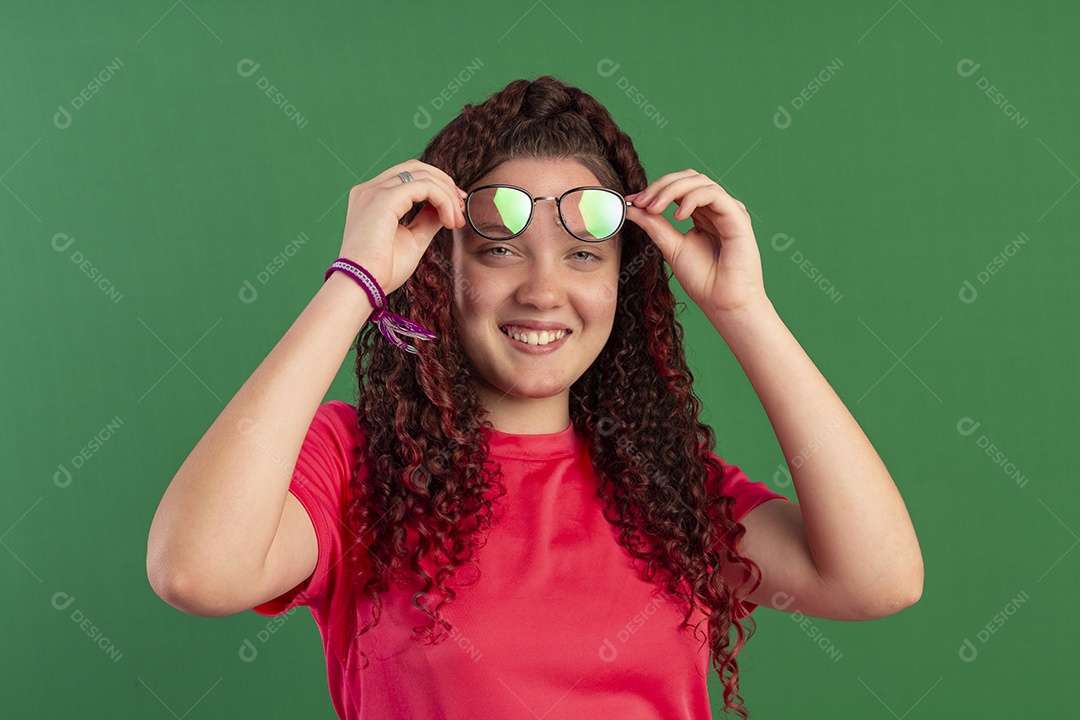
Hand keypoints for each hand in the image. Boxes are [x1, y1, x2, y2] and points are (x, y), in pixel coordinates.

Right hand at [338, 161, 466, 294]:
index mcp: (371, 197)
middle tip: (461, 207)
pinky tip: (449, 220)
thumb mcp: (413, 239)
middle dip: (445, 183)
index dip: (437, 185)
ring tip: (456, 220)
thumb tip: (446, 208)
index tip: (456, 207)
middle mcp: (370, 189)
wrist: (362, 287)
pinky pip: (424, 187)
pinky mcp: (384, 199)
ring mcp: (374, 191)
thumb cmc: (382, 270)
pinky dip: (443, 199)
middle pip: (416, 168)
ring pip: (423, 175)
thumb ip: (428, 219)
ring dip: (447, 194)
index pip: (409, 176)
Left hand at [626, 169, 767, 319]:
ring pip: (699, 182)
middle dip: (662, 185)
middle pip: (688, 178)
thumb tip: (631, 206)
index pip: (679, 187)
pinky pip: (713, 194)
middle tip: (642, 201)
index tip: (633, 201)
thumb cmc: (703, 280)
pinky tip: (678, 216)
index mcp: (702, 214)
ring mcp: (728, 211)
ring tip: (655, 208)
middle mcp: (716, 208)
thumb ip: (654, 224)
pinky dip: (692, 199)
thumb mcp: (670, 246)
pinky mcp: (738, 217)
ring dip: (672, 190)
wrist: (723, 303)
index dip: (656, 189)